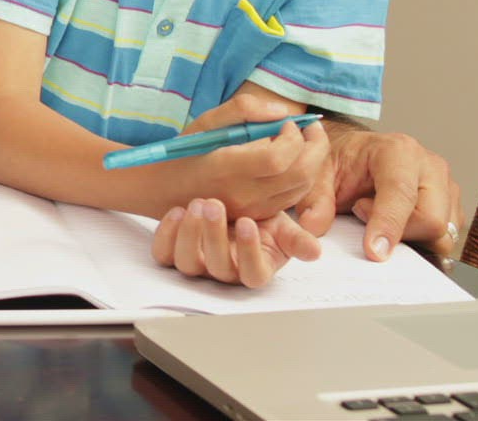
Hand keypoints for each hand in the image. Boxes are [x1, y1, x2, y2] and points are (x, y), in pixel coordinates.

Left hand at [152, 198, 321, 287]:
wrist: (232, 207)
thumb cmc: (259, 220)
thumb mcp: (282, 226)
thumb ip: (297, 239)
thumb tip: (314, 251)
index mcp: (255, 268)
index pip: (253, 273)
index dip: (249, 251)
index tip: (249, 222)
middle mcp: (224, 271)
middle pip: (217, 267)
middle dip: (214, 235)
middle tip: (213, 204)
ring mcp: (198, 263)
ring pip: (187, 262)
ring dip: (190, 234)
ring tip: (197, 204)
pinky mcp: (173, 252)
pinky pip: (163, 254)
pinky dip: (166, 234)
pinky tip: (176, 211)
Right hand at [176, 97, 328, 220]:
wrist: (164, 190)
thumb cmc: (184, 152)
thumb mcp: (205, 122)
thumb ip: (242, 109)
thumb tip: (281, 110)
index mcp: (227, 168)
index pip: (278, 157)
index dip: (293, 137)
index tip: (287, 121)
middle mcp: (243, 193)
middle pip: (300, 175)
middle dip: (316, 147)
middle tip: (310, 128)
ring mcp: (253, 208)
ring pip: (302, 188)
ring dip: (312, 161)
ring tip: (303, 141)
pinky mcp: (258, 215)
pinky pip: (292, 198)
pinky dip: (302, 176)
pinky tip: (292, 160)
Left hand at [301, 126, 462, 261]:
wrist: (356, 154)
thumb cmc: (343, 161)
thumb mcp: (319, 172)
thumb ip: (314, 198)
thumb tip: (313, 226)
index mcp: (398, 151)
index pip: (402, 194)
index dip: (388, 225)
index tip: (374, 251)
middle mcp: (430, 166)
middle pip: (431, 221)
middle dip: (397, 232)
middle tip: (362, 214)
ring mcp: (447, 187)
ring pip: (442, 235)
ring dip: (408, 238)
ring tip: (378, 216)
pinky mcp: (452, 207)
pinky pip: (444, 240)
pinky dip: (418, 242)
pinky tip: (395, 225)